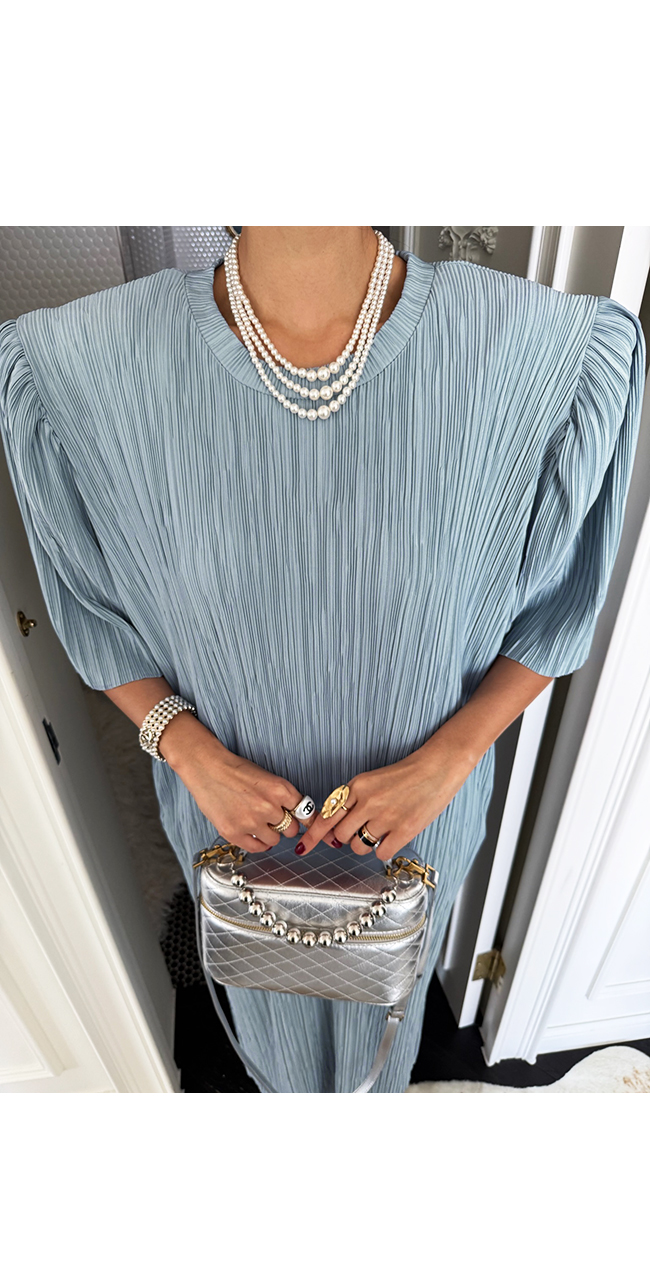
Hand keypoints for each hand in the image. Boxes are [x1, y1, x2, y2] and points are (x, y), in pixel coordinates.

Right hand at [159, 713, 308, 853]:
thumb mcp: (268, 778)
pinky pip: (256, 848)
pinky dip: (258, 843)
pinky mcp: (234, 832)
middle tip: (274, 819)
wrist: (207, 768)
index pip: (305, 813)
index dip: (303, 818)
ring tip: (258, 823)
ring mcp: (251, 821)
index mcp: (280, 790)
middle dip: (285, 825)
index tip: (303, 822)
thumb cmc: (235, 771)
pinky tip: (253, 834)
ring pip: (275, 840)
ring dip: (269, 834)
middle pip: (291, 829)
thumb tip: (298, 815)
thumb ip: (283, 797)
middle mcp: (268, 807)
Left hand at [295, 736, 475, 861]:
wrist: (437, 768)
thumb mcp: (372, 781)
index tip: (302, 848)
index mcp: (357, 787)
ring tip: (380, 831)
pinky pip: (380, 853)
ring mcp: (385, 817)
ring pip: (358, 847)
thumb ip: (353, 800)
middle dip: (347, 837)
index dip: (312, 835)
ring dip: (365, 844)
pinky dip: (383, 849)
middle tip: (362, 829)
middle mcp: (367, 802)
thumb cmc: (406, 775)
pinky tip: (392, 836)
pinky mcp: (403, 830)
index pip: (327, 815)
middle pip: (340, 835)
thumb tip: (335, 829)